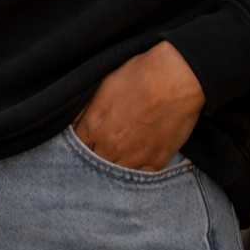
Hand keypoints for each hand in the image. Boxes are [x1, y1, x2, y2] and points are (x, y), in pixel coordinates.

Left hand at [72, 42, 204, 171]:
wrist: (176, 77)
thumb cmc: (140, 74)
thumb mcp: (103, 83)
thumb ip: (84, 109)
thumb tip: (73, 122)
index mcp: (94, 126)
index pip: (78, 144)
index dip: (83, 139)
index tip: (89, 135)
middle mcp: (111, 146)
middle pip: (96, 160)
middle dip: (99, 151)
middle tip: (110, 140)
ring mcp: (134, 156)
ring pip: (117, 171)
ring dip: (118, 161)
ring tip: (126, 147)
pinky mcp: (157, 160)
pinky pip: (142, 174)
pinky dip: (140, 167)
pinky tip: (141, 154)